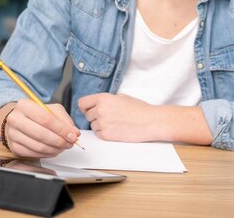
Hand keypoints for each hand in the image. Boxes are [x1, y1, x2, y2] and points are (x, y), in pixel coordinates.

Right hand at [3, 99, 80, 157]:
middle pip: (41, 133)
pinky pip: (33, 154)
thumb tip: (74, 133)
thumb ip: (64, 120)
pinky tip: (53, 150)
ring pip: (37, 146)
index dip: (61, 129)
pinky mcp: (14, 147)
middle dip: (59, 141)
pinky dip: (47, 154)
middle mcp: (15, 119)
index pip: (45, 118)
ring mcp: (13, 134)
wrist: (19, 120)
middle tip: (70, 143)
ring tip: (63, 147)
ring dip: (54, 149)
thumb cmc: (37, 114)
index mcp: (25, 105)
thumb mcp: (52, 110)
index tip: (72, 135)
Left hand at [78, 93, 213, 144]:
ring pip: (93, 126)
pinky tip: (116, 129)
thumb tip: (95, 104)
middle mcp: (100, 110)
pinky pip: (98, 134)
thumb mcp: (121, 97)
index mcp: (103, 98)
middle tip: (109, 117)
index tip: (89, 109)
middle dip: (95, 116)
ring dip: (100, 125)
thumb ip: (106, 100)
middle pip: (87, 115)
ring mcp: (103, 123)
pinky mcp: (107, 135)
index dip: (85, 107)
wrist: (150, 121)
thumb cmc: (139, 109)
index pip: (82, 103)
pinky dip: (105, 133)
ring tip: (115, 123)